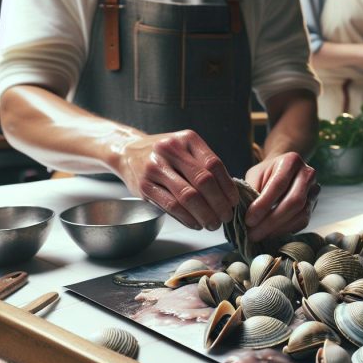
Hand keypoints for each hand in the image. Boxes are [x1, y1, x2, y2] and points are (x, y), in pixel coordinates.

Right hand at [118, 130, 238, 229]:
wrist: (128, 151)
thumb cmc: (166, 155)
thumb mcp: (186, 148)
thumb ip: (204, 166)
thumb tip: (229, 194)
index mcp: (187, 139)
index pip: (214, 165)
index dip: (227, 186)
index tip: (234, 202)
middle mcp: (171, 150)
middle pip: (203, 181)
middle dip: (219, 203)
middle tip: (226, 217)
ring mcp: (155, 167)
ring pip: (188, 196)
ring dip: (205, 214)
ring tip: (213, 224)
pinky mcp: (144, 185)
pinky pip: (171, 206)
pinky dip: (187, 218)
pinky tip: (196, 223)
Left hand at [243, 152, 319, 240]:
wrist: (283, 171)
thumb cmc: (266, 173)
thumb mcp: (255, 174)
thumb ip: (251, 189)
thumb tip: (245, 212)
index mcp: (291, 161)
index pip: (279, 185)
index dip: (263, 205)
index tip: (248, 220)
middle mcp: (308, 174)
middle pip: (294, 202)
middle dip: (271, 221)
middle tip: (253, 233)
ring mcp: (314, 190)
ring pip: (300, 215)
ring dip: (278, 229)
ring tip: (259, 235)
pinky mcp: (313, 205)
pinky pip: (302, 222)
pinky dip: (285, 230)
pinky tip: (270, 233)